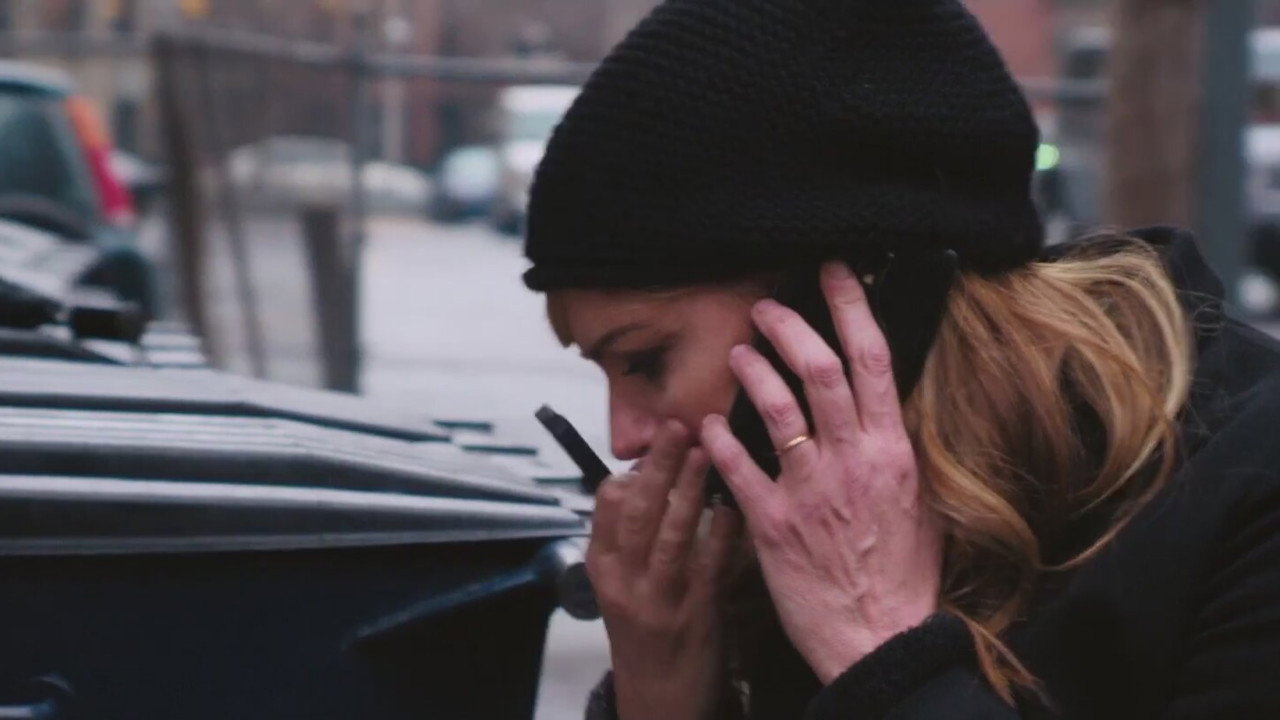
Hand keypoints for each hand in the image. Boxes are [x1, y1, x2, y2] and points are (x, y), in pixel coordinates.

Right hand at [587, 421, 740, 719]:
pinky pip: (711, 563)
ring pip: (672, 533)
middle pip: (637, 511)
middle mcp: (625, 581)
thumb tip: (652, 476)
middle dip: (657, 466)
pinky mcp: (697, 614)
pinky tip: (736, 502)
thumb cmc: (648, 631)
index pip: (606, 504)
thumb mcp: (623, 583)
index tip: (655, 442)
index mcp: (603, 567)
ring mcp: (660, 598)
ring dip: (690, 488)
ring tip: (706, 450)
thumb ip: (633, 535)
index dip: (632, 469)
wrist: (660, 699)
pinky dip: (724, 529)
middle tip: (677, 426)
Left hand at [699, 260, 943, 683]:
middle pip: (819, 369)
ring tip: (735, 351)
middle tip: (765, 306)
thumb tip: (882, 401)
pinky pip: (738, 467)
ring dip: (751, 370)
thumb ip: (896, 447)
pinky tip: (704, 424)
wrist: (880, 636)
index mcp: (892, 450)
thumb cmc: (900, 574)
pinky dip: (718, 439)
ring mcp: (811, 490)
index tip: (834, 273)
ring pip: (776, 408)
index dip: (851, 306)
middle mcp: (853, 461)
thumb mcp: (919, 500)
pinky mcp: (773, 523)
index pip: (873, 359)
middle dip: (790, 324)